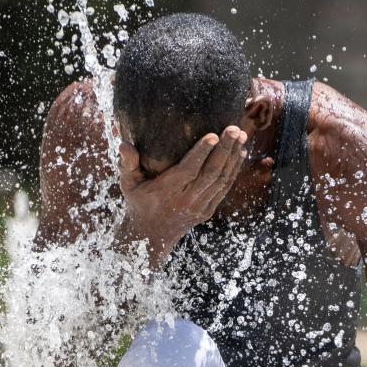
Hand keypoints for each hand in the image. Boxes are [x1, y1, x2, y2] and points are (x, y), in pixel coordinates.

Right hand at [117, 126, 247, 263]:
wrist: (151, 237)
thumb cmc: (138, 203)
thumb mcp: (128, 185)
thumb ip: (127, 164)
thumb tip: (124, 144)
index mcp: (166, 192)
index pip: (188, 171)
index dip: (201, 153)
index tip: (213, 135)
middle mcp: (186, 200)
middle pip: (210, 173)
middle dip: (225, 150)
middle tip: (235, 129)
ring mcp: (199, 207)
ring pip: (221, 180)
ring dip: (233, 157)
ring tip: (242, 135)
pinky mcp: (208, 210)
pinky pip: (224, 188)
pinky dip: (234, 170)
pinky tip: (240, 153)